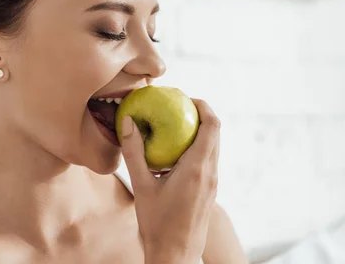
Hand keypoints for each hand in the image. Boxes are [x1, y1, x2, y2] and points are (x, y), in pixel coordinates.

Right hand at [120, 99, 219, 263]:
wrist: (175, 256)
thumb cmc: (157, 224)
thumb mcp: (142, 186)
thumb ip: (134, 152)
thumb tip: (129, 122)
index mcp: (197, 169)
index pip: (212, 125)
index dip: (203, 106)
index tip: (185, 98)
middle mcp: (210, 173)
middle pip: (215, 133)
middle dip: (200, 115)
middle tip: (177, 107)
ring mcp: (213, 183)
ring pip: (214, 146)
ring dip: (199, 131)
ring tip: (174, 126)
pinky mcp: (210, 191)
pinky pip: (209, 160)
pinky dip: (197, 148)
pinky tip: (174, 153)